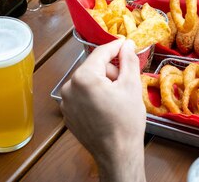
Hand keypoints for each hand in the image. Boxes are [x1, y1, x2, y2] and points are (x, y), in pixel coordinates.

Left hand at [60, 40, 145, 181]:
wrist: (117, 154)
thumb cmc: (125, 122)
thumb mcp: (131, 85)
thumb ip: (128, 60)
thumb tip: (126, 44)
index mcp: (84, 77)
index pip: (101, 52)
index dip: (116, 47)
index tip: (126, 44)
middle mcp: (69, 87)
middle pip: (94, 67)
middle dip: (110, 71)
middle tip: (125, 83)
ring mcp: (66, 102)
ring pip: (88, 81)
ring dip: (102, 84)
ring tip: (116, 99)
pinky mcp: (68, 114)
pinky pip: (82, 95)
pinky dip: (94, 96)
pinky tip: (106, 108)